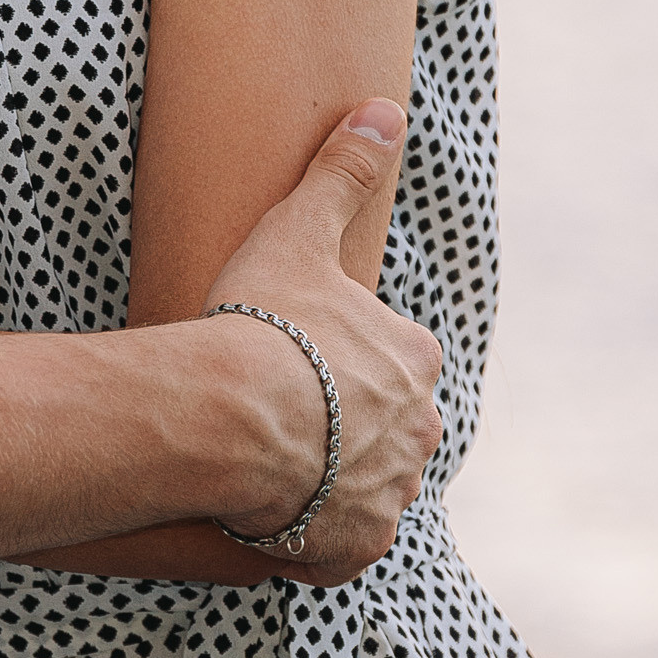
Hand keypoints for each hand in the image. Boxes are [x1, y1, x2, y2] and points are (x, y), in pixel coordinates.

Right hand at [201, 99, 442, 584]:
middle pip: (389, 424)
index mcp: (415, 358)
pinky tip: (273, 512)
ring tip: (273, 459)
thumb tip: (386, 110)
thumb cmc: (267, 320)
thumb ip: (344, 172)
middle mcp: (421, 430)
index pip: (395, 355)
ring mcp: (392, 494)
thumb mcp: (300, 232)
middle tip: (284, 405)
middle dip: (348, 419)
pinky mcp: (358, 547)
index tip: (300, 350)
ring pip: (369, 484)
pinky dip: (316, 533)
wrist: (235, 417)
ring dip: (333, 477)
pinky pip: (342, 543)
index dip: (345, 352)